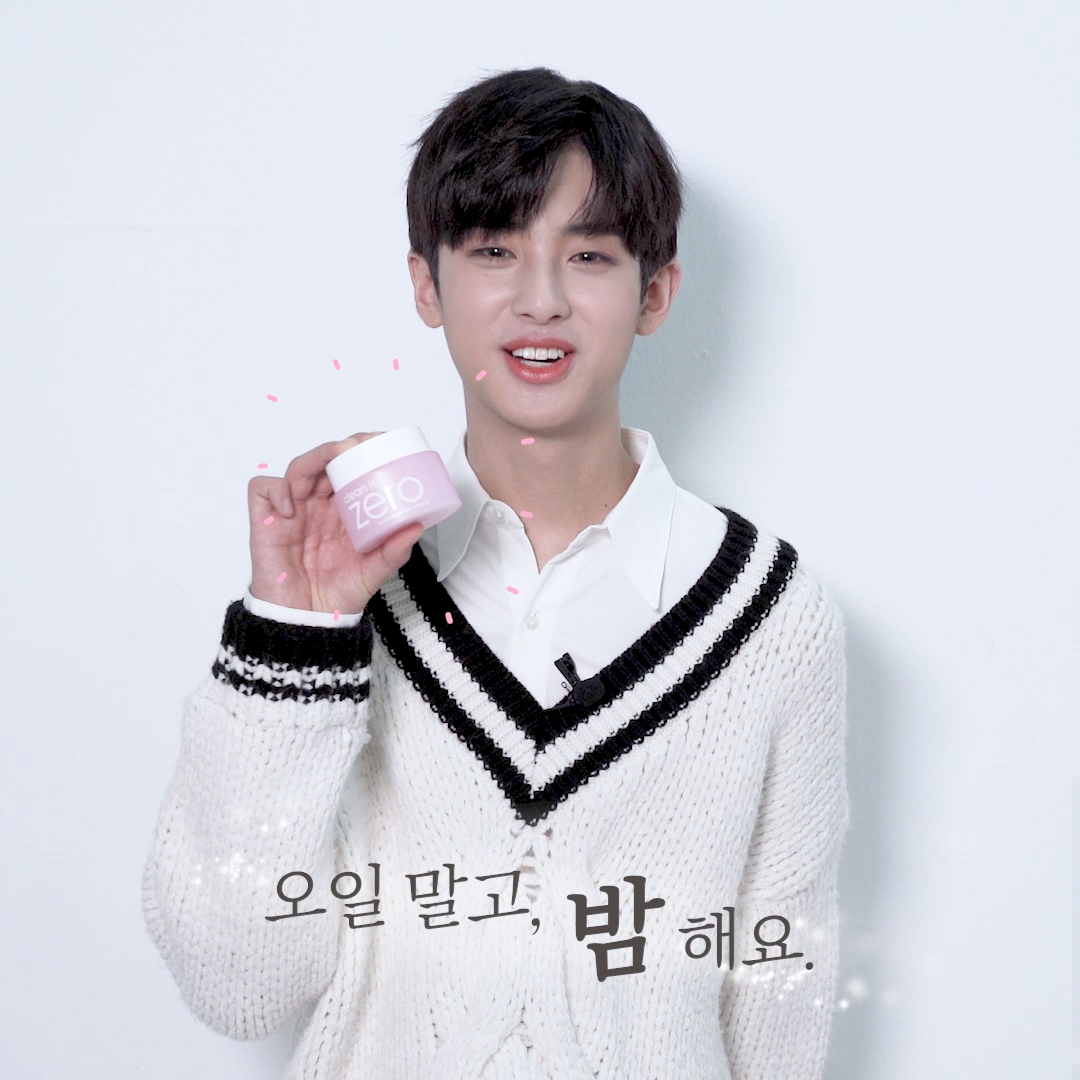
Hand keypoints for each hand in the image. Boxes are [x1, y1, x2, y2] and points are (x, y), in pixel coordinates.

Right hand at [247, 433, 423, 613]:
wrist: (308, 622)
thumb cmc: (339, 595)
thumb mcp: (374, 572)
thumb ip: (394, 552)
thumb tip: (416, 526)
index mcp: (344, 511)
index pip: (351, 469)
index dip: (362, 452)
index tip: (381, 443)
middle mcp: (318, 505)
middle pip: (325, 461)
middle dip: (340, 448)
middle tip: (357, 445)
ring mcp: (292, 511)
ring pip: (297, 468)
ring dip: (314, 460)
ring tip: (329, 465)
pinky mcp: (266, 521)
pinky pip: (263, 489)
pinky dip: (277, 490)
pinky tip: (291, 507)